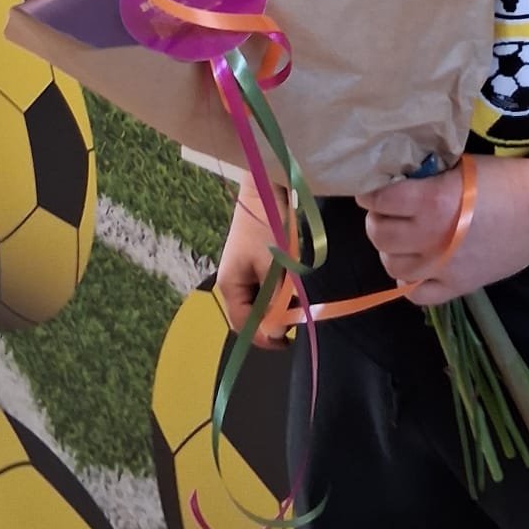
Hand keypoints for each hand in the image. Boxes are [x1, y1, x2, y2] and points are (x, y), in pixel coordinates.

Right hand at [215, 175, 287, 349]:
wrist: (265, 188)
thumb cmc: (266, 226)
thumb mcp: (272, 266)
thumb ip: (274, 301)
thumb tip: (275, 333)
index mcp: (230, 286)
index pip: (243, 325)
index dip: (264, 337)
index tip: (288, 340)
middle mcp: (233, 282)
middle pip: (251, 315)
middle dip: (272, 320)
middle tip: (296, 318)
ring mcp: (243, 272)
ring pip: (260, 301)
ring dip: (278, 305)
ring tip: (297, 300)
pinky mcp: (254, 262)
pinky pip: (265, 286)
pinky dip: (279, 290)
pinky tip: (293, 284)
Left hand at [358, 155, 528, 306]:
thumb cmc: (503, 181)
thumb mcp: (460, 168)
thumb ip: (426, 179)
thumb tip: (397, 182)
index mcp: (430, 202)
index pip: (378, 200)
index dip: (371, 194)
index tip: (372, 190)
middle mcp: (430, 238)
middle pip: (378, 234)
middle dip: (376, 219)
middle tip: (386, 211)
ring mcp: (442, 268)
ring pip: (391, 264)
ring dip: (390, 248)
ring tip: (401, 237)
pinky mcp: (457, 287)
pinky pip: (416, 294)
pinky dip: (408, 280)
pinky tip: (415, 265)